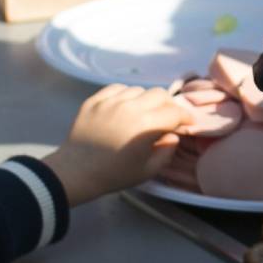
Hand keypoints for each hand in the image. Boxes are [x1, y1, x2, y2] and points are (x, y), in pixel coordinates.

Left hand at [45, 83, 190, 206]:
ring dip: (147, 100)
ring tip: (143, 112)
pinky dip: (126, 95)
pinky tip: (125, 106)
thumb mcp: (149, 170)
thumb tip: (172, 135)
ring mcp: (110, 101)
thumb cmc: (114, 174)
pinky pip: (117, 88)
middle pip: (160, 94)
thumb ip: (167, 151)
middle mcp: (130, 107)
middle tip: (167, 117)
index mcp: (146, 126)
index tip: (186, 124)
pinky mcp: (95, 100)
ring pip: (139, 90)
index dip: (185, 118)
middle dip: (169, 105)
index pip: (175, 113)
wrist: (76, 172)